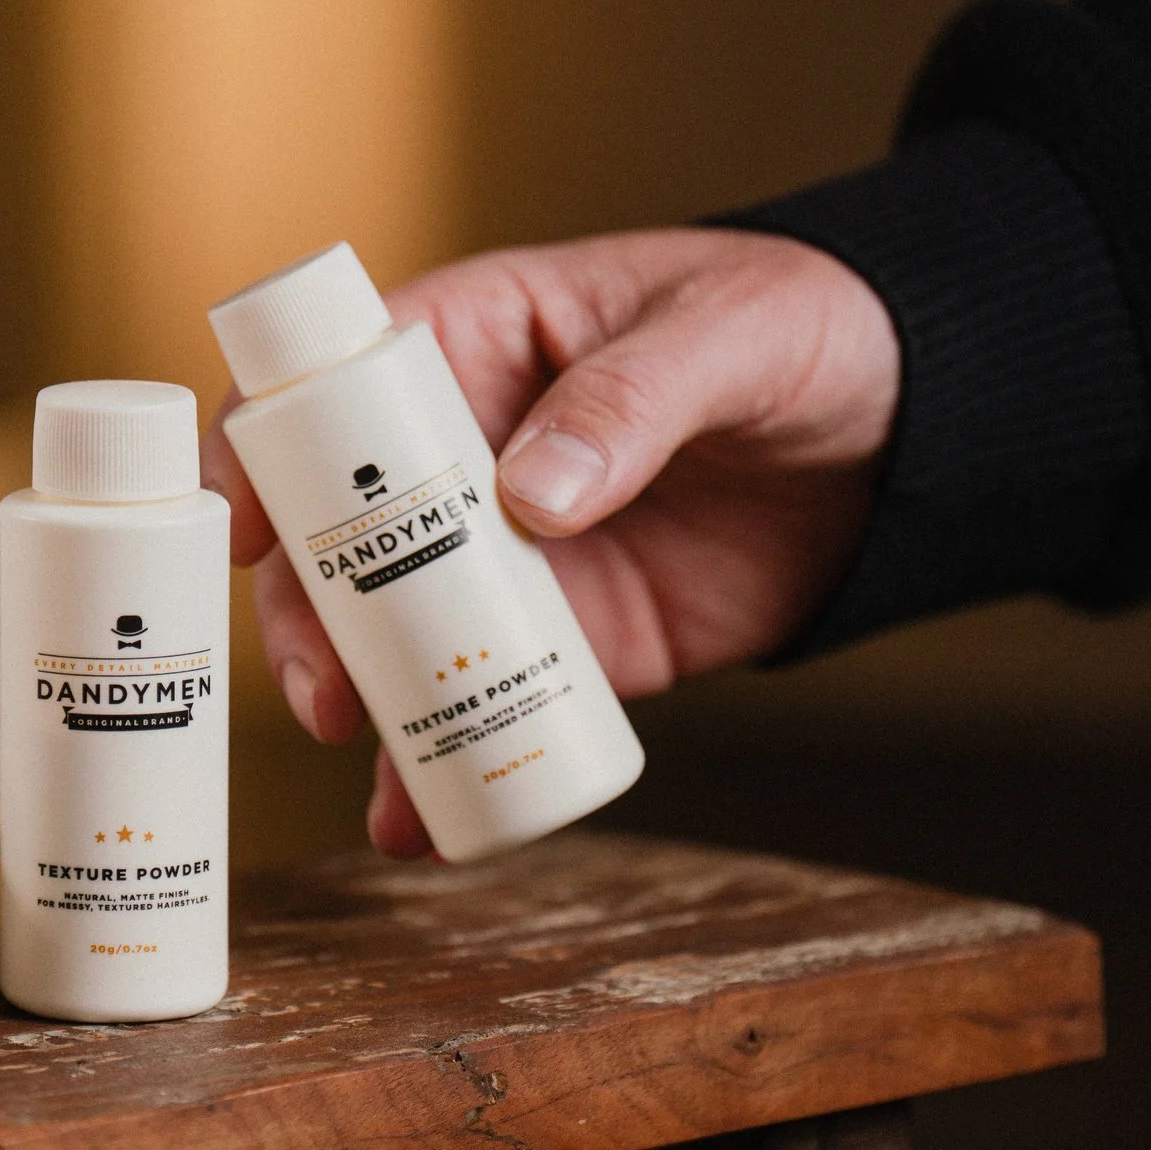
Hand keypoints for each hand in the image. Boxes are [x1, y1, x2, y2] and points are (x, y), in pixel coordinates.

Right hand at [202, 228, 899, 856]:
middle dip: (308, 612)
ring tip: (368, 761)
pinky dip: (446, 761)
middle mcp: (463, 452)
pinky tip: (424, 820)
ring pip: (393, 630)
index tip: (236, 528)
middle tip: (322, 688)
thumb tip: (533, 495)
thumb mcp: (728, 337)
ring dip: (362, 697)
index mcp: (477, 337)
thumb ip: (631, 400)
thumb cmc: (810, 329)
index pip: (333, 383)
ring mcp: (509, 553)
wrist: (913, 438)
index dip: (264, 447)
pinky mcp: (568, 635)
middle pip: (339, 531)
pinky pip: (485, 699)